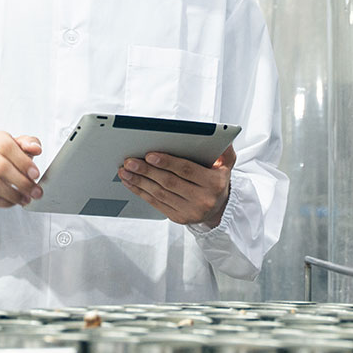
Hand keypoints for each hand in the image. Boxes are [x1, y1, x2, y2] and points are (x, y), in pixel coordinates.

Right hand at [0, 132, 43, 207]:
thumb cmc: (9, 155)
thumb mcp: (21, 146)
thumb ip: (30, 143)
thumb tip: (36, 148)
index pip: (6, 147)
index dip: (23, 161)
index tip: (36, 174)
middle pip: (1, 167)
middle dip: (22, 182)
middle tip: (35, 191)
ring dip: (13, 194)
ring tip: (26, 199)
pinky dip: (3, 202)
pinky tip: (14, 201)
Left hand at [119, 146, 236, 226]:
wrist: (219, 208)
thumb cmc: (217, 180)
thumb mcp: (226, 164)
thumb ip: (224, 150)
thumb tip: (221, 134)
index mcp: (214, 183)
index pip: (187, 171)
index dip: (167, 162)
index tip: (149, 155)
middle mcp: (203, 199)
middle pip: (169, 183)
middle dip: (147, 171)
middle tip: (130, 162)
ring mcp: (190, 211)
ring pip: (160, 194)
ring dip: (140, 182)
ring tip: (125, 171)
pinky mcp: (179, 218)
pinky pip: (156, 204)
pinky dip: (141, 192)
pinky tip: (131, 183)